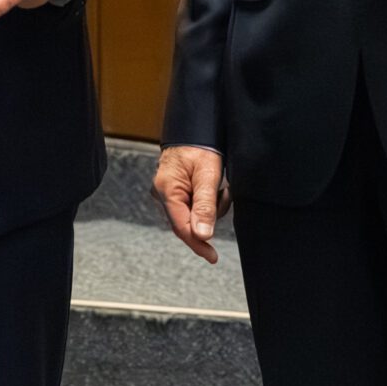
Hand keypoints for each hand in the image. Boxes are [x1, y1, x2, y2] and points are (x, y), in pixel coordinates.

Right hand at [153, 146, 226, 262]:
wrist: (194, 128)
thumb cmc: (200, 147)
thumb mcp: (208, 174)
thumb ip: (205, 205)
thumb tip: (203, 235)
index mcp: (167, 189)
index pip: (181, 226)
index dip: (197, 244)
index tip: (212, 257)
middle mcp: (162, 193)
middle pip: (186, 222)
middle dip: (208, 217)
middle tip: (224, 194)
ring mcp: (167, 193)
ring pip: (192, 215)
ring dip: (210, 207)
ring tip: (220, 185)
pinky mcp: (174, 191)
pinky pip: (192, 206)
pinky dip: (206, 202)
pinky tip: (213, 187)